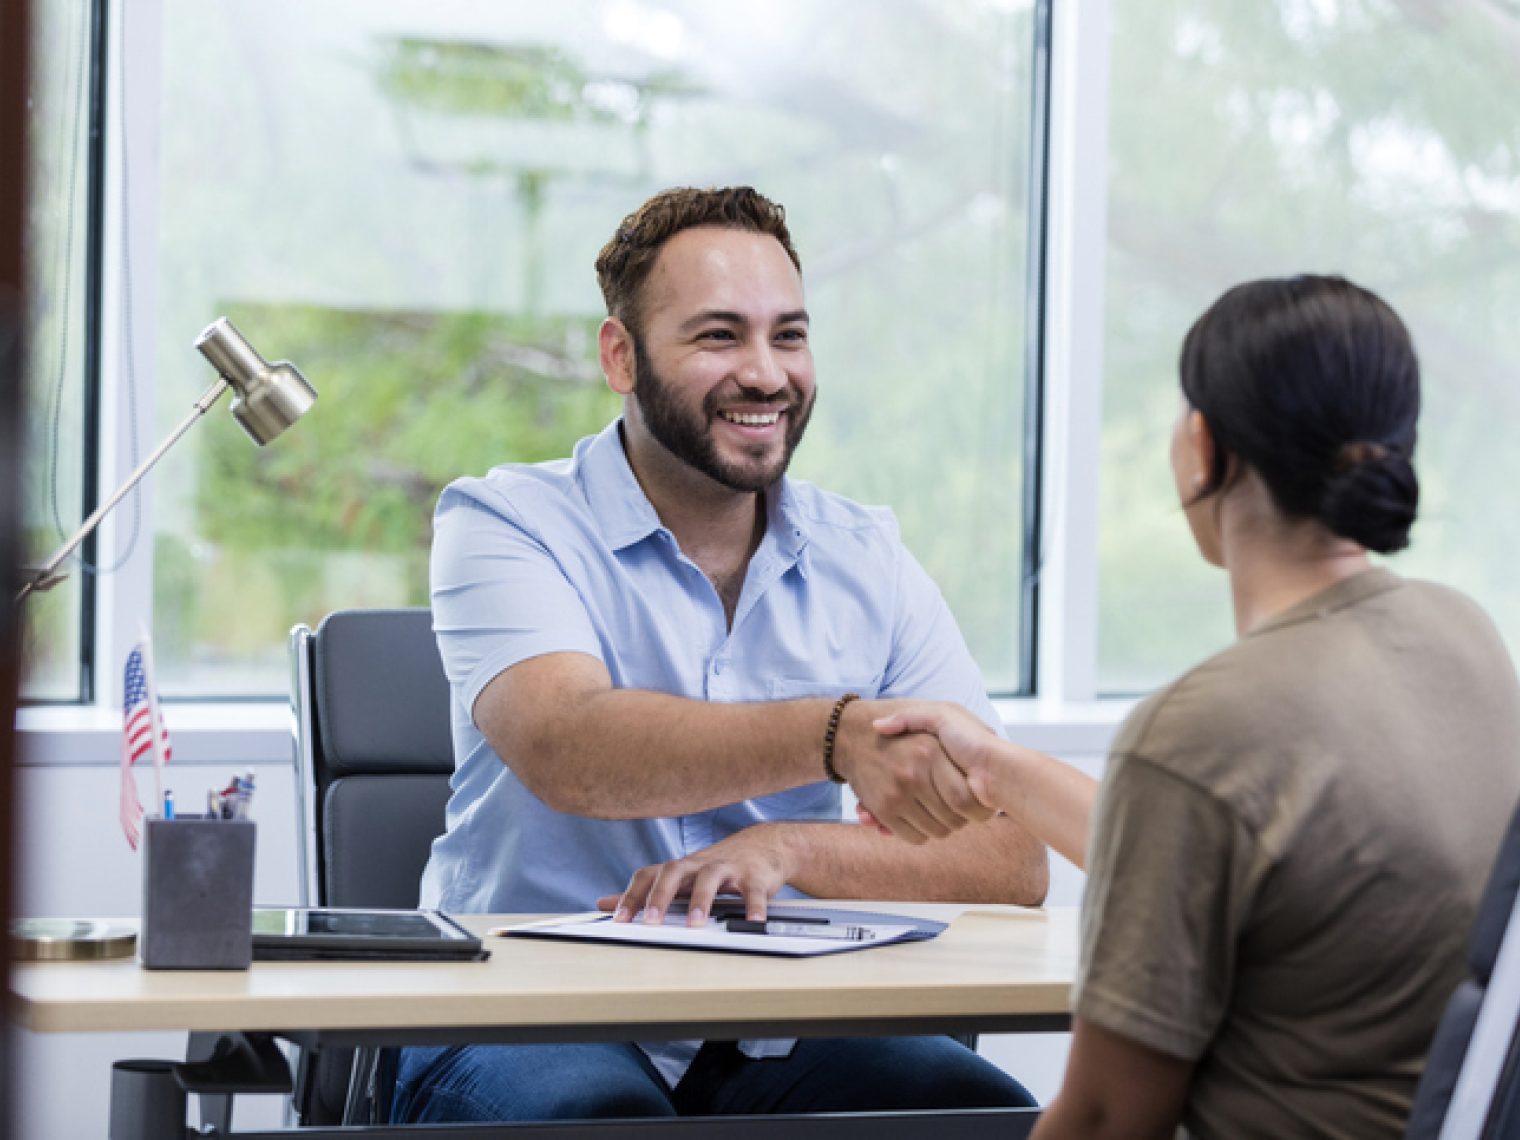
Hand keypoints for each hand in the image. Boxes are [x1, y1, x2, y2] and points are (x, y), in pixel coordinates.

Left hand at [595, 825, 797, 926]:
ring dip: (702, 899)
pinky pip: (753, 890)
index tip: (619, 921)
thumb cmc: (714, 867)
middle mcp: (698, 865)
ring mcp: (727, 868)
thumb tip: (603, 903)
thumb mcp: (679, 878)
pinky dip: (753, 906)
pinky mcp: (754, 876)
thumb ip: (643, 892)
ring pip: (710, 877)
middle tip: (652, 921)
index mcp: (679, 869)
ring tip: (696, 923)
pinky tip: (752, 922)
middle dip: (661, 896)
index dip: (631, 896)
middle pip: (674, 871)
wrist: (763, 846)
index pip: (648, 876)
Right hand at [831, 699, 995, 844]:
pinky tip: (919, 817)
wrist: (849, 733)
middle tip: (959, 809)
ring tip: (940, 811)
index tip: (978, 801)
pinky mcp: (882, 808)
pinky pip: (913, 837)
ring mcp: (896, 794)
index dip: (978, 808)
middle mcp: (913, 775)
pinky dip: (920, 833)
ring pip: (936, 831)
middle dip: (961, 820)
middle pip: (954, 820)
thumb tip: (992, 739)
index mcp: (931, 752)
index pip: (967, 800)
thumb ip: (967, 726)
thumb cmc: (900, 725)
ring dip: (941, 827)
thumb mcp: (934, 711)